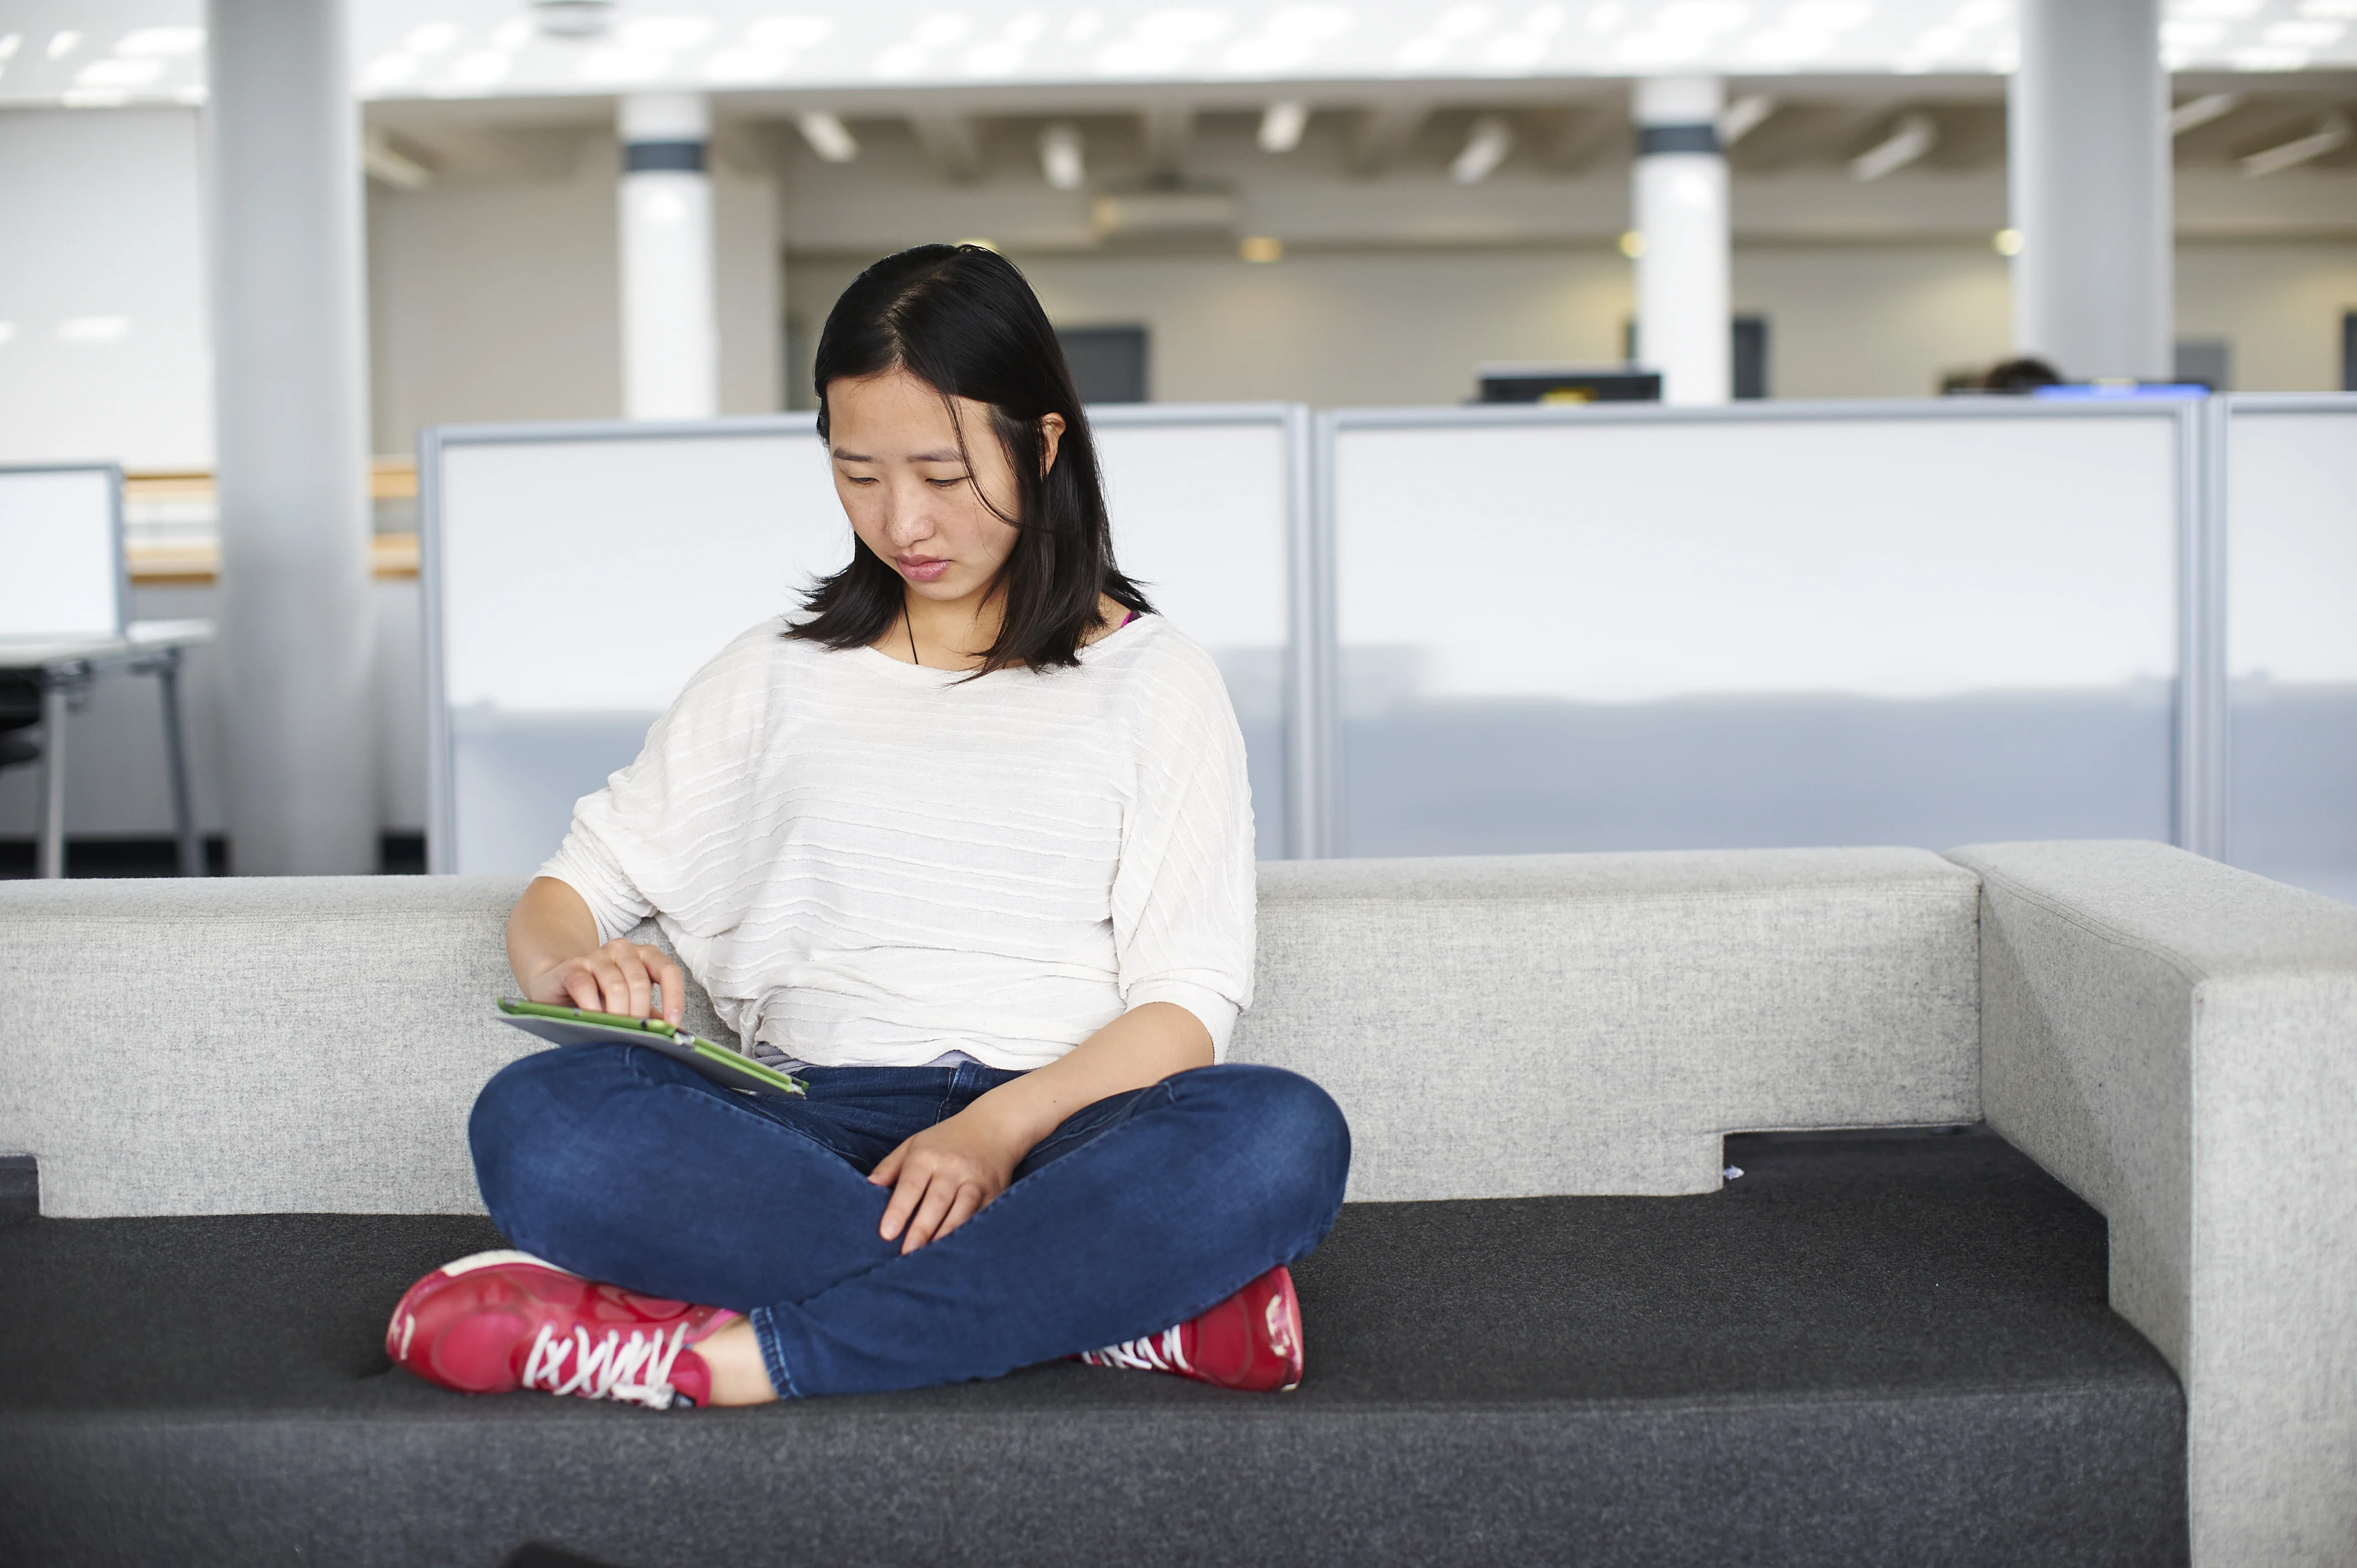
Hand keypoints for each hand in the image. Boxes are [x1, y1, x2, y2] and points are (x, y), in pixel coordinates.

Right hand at [528, 939, 683, 1025]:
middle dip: (640, 1014)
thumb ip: (652, 1015)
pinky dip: (593, 1008)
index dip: (674, 998)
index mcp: (646, 956)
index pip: (668, 972)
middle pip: (640, 983)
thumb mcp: (631, 1003)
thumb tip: (677, 1037)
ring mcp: (598, 956)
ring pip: (616, 987)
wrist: (558, 985)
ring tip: (617, 1033)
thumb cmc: (601, 996)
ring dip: (618, 1015)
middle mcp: (623, 950)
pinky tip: (594, 1022)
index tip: (672, 1025)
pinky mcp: (573, 967)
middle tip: (636, 1036)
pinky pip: (586, 987)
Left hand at [868, 1104, 1024, 1254]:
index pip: (911, 1184)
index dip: (899, 1210)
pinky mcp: (994, 1192)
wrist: (994, 1127)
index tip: (886, 1233)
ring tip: (931, 1257)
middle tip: (906, 1253)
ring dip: (946, 1233)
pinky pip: (980, 1215)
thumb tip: (868, 1187)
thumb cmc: (946, 1140)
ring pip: (962, 1209)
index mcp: (927, 1156)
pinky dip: (968, 1231)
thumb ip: (890, 1166)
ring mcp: (976, 1180)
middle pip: (937, 1201)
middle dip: (922, 1228)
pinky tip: (957, 1248)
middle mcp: (952, 1167)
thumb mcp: (914, 1144)